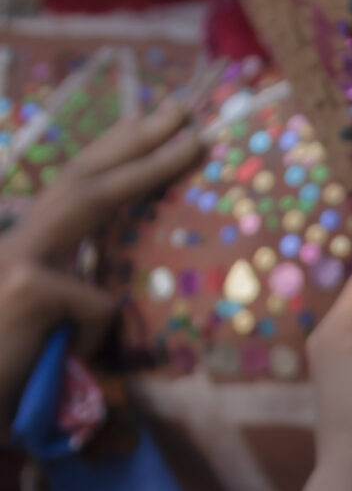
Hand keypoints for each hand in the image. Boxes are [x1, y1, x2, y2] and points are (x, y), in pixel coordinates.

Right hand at [0, 90, 203, 405]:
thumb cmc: (15, 381)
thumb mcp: (53, 329)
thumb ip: (80, 292)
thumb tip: (124, 279)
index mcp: (23, 249)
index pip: (74, 191)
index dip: (114, 156)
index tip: (156, 128)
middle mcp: (12, 242)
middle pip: (81, 178)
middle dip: (133, 138)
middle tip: (183, 109)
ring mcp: (15, 257)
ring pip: (89, 204)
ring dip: (147, 166)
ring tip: (194, 140)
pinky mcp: (27, 286)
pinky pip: (101, 304)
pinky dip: (102, 336)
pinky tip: (75, 358)